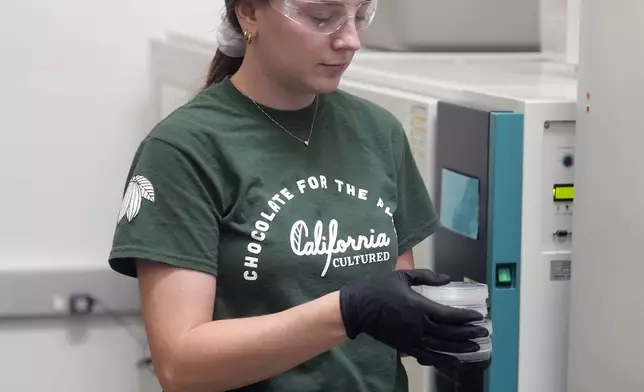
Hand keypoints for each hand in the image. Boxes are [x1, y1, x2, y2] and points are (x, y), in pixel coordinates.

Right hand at [339, 269, 488, 366]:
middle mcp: (418, 324)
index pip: (448, 314)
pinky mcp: (405, 347)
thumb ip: (427, 276)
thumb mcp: (403, 276)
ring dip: (461, 348)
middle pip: (449, 332)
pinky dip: (443, 359)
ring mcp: (412, 338)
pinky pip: (428, 356)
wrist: (358, 308)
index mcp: (418, 305)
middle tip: (483, 332)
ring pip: (442, 346)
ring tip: (475, 347)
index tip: (478, 317)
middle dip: (468, 333)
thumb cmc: (379, 289)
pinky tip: (455, 360)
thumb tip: (447, 278)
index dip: (466, 317)